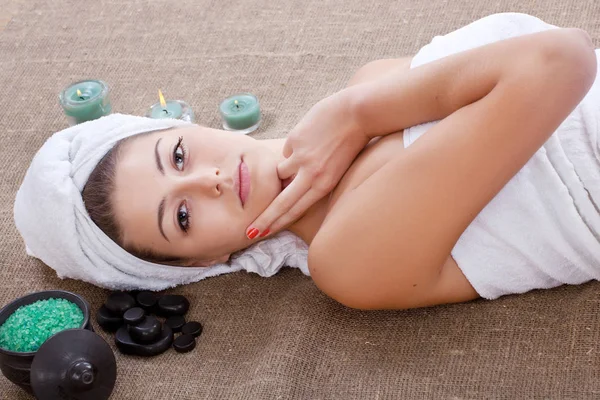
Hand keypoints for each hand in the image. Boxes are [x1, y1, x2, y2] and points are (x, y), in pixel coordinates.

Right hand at [246, 89, 369, 238]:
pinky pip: (288, 150)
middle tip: (250, 231)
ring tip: (304, 160)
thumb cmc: (352, 142)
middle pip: (282, 202)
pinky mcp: (295, 139)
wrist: (358, 113)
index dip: (277, 223)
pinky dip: (294, 149)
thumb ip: (316, 179)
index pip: (295, 209)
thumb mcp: (337, 169)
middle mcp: (311, 174)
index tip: (262, 233)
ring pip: (279, 172)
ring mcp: (301, 157)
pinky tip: (310, 139)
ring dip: (283, 172)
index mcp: (324, 185)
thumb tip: (291, 182)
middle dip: (265, 219)